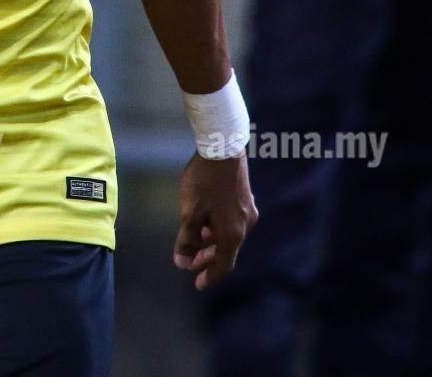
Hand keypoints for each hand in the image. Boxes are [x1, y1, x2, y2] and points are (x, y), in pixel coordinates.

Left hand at [174, 153, 257, 290]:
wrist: (223, 148)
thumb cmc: (203, 182)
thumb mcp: (190, 214)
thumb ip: (186, 240)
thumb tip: (182, 263)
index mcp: (233, 234)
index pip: (224, 265)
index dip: (210, 275)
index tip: (198, 283)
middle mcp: (246, 226)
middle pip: (227, 250)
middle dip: (208, 259)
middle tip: (191, 264)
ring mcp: (248, 210)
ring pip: (229, 235)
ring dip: (212, 242)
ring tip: (195, 242)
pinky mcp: (245, 197)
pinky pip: (231, 221)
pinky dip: (218, 228)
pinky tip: (205, 221)